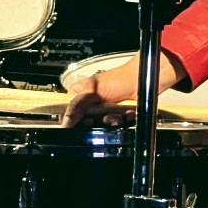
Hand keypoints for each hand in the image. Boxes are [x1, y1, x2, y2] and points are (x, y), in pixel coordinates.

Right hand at [60, 52, 179, 127]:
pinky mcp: (118, 118)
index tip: (87, 121)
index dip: (78, 122)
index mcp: (79, 96)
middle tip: (103, 117)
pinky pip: (117, 128)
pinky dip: (123, 122)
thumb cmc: (118, 78)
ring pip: (102, 128)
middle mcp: (90, 105)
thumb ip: (76, 106)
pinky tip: (126, 114)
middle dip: (97, 122)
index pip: (70, 116)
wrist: (142, 80)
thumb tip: (65, 123)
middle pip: (86, 125)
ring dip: (112, 122)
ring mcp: (104, 112)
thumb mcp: (92, 91)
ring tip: (117, 115)